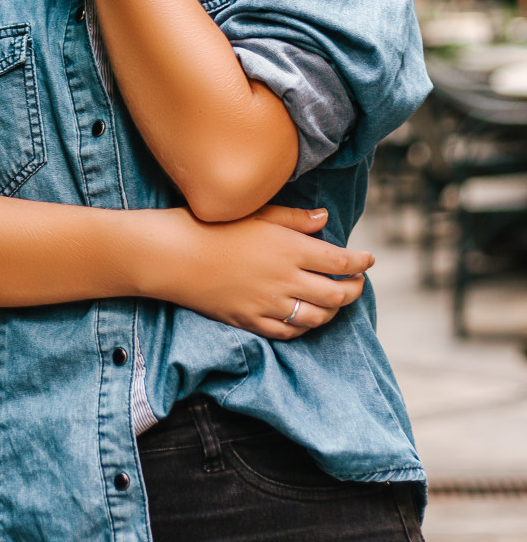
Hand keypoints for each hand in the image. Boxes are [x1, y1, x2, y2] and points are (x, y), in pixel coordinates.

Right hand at [153, 206, 372, 339]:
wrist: (176, 256)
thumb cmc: (215, 226)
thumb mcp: (257, 213)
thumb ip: (294, 219)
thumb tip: (324, 219)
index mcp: (289, 248)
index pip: (340, 261)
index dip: (360, 262)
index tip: (368, 260)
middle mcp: (286, 280)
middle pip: (337, 294)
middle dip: (354, 290)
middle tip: (358, 283)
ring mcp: (270, 305)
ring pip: (318, 317)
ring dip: (335, 311)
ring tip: (337, 302)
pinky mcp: (253, 321)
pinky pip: (290, 332)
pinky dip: (306, 326)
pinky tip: (308, 317)